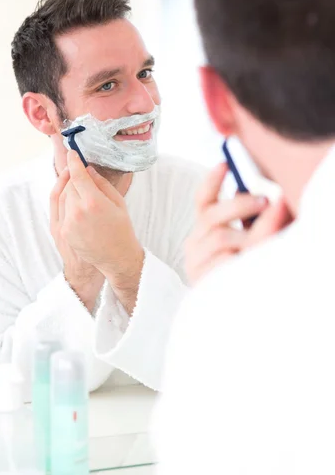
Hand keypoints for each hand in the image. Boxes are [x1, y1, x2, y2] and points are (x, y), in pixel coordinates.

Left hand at [50, 167, 104, 310]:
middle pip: (69, 185)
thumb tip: (88, 171)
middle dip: (73, 177)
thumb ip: (102, 184)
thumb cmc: (122, 230)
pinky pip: (58, 210)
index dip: (74, 162)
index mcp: (93, 202)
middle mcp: (77, 211)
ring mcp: (67, 223)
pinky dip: (63, 201)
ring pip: (61, 196)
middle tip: (79, 172)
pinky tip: (71, 200)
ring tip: (77, 187)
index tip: (72, 153)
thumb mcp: (118, 203)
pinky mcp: (61, 232)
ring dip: (68, 189)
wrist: (115, 258)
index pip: (78, 174)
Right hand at [185, 163, 292, 284]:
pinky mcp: (201, 281)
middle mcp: (195, 244)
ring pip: (221, 238)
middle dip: (240, 204)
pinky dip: (239, 260)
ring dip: (246, 236)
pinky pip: (224, 262)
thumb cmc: (245, 269)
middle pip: (212, 215)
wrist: (232, 311)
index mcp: (205, 230)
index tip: (225, 163)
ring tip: (264, 242)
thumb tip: (279, 201)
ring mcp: (196, 264)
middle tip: (266, 200)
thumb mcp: (253, 241)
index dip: (212, 181)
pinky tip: (248, 264)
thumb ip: (260, 221)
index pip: (202, 200)